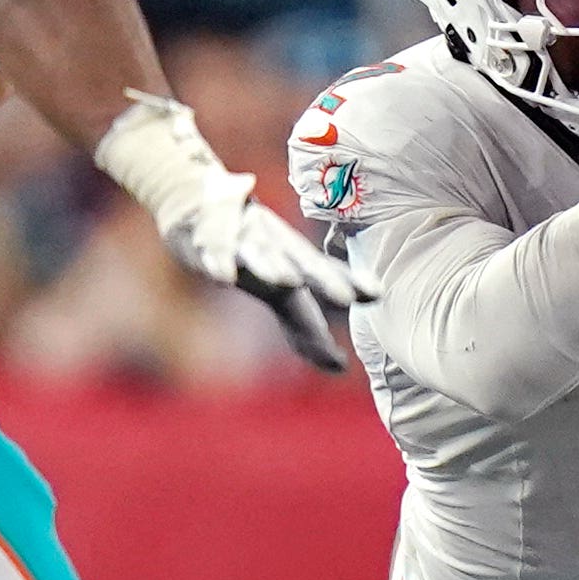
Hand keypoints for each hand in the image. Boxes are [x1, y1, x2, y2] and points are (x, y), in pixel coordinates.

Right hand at [160, 164, 377, 372]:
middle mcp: (279, 250)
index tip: (377, 295)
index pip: (331, 273)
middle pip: (305, 264)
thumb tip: (341, 368)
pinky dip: (219, 262)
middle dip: (326, 281)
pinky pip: (213, 251)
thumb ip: (310, 332)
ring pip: (261, 254)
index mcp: (300, 262)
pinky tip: (224, 277)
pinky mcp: (208, 241)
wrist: (200, 211)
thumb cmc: (257, 260)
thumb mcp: (283, 298)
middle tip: (345, 297)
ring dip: (274, 267)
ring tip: (288, 281)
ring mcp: (244, 242)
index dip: (354, 282)